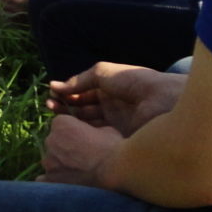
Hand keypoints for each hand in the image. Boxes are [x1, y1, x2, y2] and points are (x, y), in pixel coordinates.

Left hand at [39, 114, 122, 186]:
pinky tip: (65, 183)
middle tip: (83, 158)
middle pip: (55, 143)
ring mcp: (49, 160)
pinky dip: (52, 180)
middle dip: (66, 148)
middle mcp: (50, 140)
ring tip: (80, 172)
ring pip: (51, 160)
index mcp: (60, 123)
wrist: (116, 169)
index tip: (84, 141)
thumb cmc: (113, 147)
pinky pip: (44, 179)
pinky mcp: (51, 178)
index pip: (61, 126)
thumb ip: (89, 129)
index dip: (74, 133)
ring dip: (61, 164)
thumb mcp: (104, 129)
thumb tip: (89, 134)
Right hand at [46, 63, 185, 136]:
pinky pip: (96, 136)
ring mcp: (114, 124)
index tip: (51, 94)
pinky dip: (82, 132)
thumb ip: (79, 80)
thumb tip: (55, 86)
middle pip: (82, 108)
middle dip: (65, 106)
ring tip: (54, 113)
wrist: (162, 101)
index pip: (83, 93)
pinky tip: (70, 127)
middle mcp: (111, 107)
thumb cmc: (135, 82)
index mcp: (109, 90)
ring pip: (87, 123)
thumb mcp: (103, 73)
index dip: (67, 93)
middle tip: (49, 106)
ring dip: (70, 118)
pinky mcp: (118, 139)